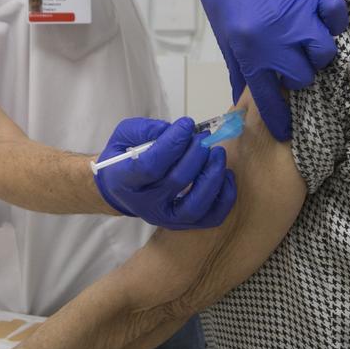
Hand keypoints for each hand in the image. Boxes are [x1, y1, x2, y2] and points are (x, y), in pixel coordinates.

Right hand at [94, 117, 236, 229]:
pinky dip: (225, 197)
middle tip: (204, 136)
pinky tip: (225, 174)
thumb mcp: (124, 136)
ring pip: (195, 206)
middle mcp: (146, 204)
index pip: (151, 165)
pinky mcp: (184, 224)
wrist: (123, 190)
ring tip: (217, 154)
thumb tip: (175, 129)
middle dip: (195, 155)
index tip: (187, 124)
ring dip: (212, 177)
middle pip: (176, 182)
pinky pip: (211, 217)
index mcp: (125, 180)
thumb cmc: (126, 159)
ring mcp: (166, 218)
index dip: (172, 143)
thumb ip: (146, 129)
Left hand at [193, 0, 347, 139]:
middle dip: (296, 78)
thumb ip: (239, 73)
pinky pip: (337, 17)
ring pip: (324, 54)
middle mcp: (277, 38)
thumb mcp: (225, 40)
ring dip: (316, 56)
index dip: (280, 120)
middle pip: (302, 78)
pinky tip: (322, 23)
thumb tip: (241, 106)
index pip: (270, 99)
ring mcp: (299, 16)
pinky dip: (334, 23)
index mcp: (250, 52)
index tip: (287, 131)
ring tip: (305, 47)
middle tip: (289, 67)